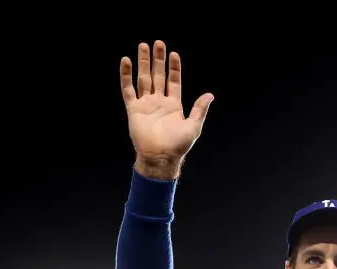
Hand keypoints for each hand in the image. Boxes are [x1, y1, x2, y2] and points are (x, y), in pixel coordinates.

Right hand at [120, 41, 213, 177]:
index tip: (174, 54)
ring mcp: (146, 104)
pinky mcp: (133, 109)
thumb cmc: (178, 145)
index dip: (174, 68)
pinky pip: (128, 89)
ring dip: (143, 63)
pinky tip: (126, 62)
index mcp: (174, 105)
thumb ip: (199, 109)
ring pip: (143, 78)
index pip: (174, 81)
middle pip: (158, 75)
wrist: (160, 156)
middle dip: (158, 59)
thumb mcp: (194, 126)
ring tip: (142, 46)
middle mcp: (159, 102)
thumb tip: (210, 95)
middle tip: (157, 43)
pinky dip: (126, 75)